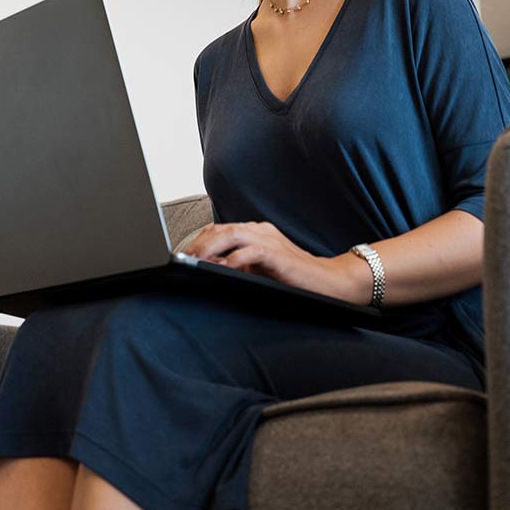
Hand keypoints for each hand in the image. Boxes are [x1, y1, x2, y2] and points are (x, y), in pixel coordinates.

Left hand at [180, 221, 351, 301]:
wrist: (326, 281)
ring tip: (196, 259)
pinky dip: (235, 259)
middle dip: (199, 243)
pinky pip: (252, 251)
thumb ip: (236, 266)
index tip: (183, 253)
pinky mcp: (278, 254)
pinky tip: (225, 267)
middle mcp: (260, 230)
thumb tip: (210, 269)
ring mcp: (270, 240)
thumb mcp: (258, 270)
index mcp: (256, 231)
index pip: (220, 229)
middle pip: (222, 228)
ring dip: (211, 247)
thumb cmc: (292, 276)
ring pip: (233, 234)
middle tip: (183, 258)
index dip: (200, 239)